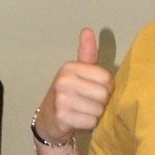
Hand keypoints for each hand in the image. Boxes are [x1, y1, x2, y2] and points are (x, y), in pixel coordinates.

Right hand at [35, 28, 113, 143]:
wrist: (48, 121)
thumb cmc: (68, 93)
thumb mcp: (77, 72)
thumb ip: (86, 53)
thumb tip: (87, 30)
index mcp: (70, 67)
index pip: (107, 78)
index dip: (106, 87)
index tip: (94, 89)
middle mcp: (64, 80)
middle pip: (104, 94)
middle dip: (101, 102)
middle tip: (88, 102)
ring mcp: (61, 99)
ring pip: (99, 109)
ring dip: (95, 114)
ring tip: (82, 111)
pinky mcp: (62, 117)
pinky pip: (91, 122)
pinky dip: (88, 124)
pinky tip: (78, 120)